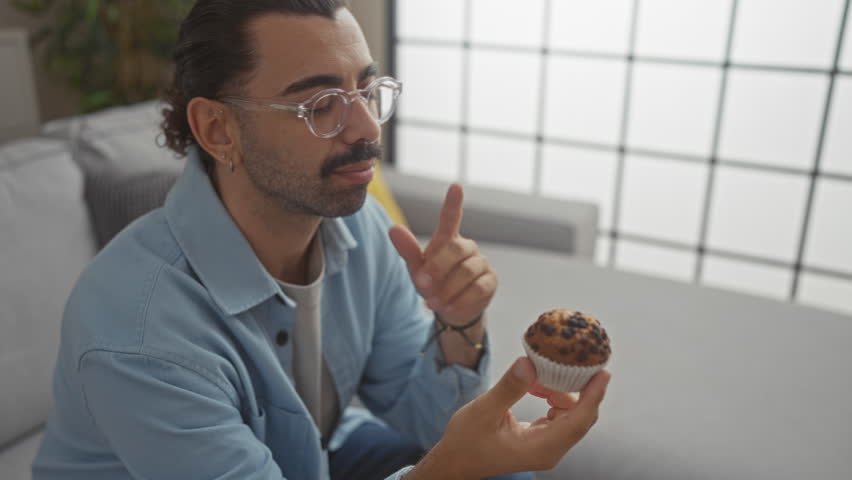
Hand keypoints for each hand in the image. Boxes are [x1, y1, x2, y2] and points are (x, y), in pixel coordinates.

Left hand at [389, 183, 496, 326]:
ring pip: (467, 271)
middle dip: (438, 268)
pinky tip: (448, 307)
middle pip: (456, 250)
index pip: (451, 217)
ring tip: (432, 302)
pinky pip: (479, 287)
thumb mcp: (416, 268)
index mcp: (447, 240)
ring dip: (447, 289)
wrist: (450, 310)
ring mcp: (481, 263)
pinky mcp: (491, 281)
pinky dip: (461, 299)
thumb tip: (393, 229)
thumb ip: (407, 250)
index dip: (453, 203)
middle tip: (422, 285)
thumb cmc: (432, 283)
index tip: (456, 187)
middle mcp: (467, 247)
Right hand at [407, 357, 610, 478]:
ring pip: (569, 414)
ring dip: (559, 391)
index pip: (578, 420)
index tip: (603, 371)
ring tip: (536, 377)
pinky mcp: (540, 441)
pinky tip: (533, 387)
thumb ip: (509, 388)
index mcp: (540, 447)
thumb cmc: (466, 441)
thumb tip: (530, 362)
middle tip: (574, 360)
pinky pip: (558, 416)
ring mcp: (546, 447)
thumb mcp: (484, 411)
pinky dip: (551, 398)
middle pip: (579, 417)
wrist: (455, 462)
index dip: (594, 395)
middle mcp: (549, 450)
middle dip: (579, 387)